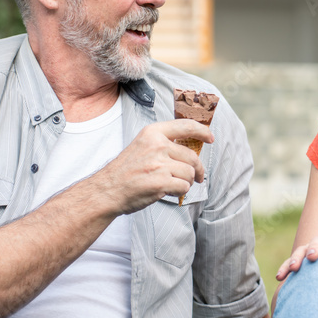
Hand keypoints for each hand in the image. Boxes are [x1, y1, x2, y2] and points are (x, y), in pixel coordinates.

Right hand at [91, 119, 213, 214]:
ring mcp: (159, 164)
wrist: (107, 190)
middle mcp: (157, 145)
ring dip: (187, 182)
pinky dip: (180, 192)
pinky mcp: (160, 182)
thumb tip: (190, 148)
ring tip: (174, 185)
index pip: (185, 126)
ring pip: (190, 173)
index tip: (210, 137)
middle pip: (192, 156)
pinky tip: (169, 191)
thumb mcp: (142, 146)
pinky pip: (184, 187)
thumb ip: (163, 143)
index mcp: (153, 133)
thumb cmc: (126, 171)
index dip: (202, 131)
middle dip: (198, 170)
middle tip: (197, 177)